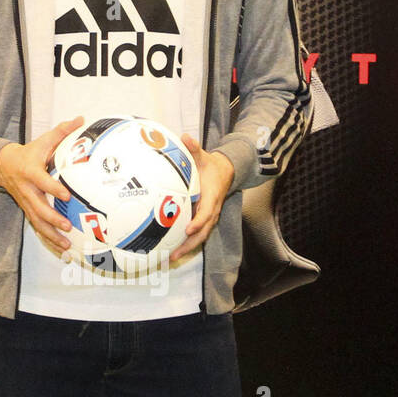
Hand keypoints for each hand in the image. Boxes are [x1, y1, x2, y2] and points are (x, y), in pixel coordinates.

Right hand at [0, 116, 83, 257]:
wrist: (2, 165)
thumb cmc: (28, 153)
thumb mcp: (42, 141)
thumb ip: (61, 131)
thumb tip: (80, 119)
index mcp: (31, 172)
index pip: (42, 182)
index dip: (53, 189)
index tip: (66, 195)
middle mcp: (28, 190)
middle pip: (38, 208)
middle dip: (52, 219)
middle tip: (67, 226)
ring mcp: (26, 202)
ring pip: (37, 222)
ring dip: (50, 235)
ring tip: (65, 245)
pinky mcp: (27, 210)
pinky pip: (37, 226)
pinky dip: (47, 238)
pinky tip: (60, 248)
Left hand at [169, 136, 234, 261]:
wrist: (226, 172)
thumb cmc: (211, 165)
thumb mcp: (204, 156)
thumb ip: (194, 148)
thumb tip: (185, 137)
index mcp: (212, 196)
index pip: (207, 212)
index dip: (198, 221)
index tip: (188, 228)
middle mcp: (212, 210)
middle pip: (203, 232)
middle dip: (190, 244)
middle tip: (174, 254)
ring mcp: (209, 217)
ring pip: (200, 236)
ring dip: (187, 248)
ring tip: (171, 258)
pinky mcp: (204, 220)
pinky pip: (197, 234)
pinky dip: (187, 243)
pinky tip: (172, 250)